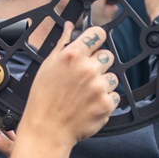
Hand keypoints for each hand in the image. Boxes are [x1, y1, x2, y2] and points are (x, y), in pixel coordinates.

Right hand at [20, 22, 118, 147]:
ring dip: (103, 83)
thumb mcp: (47, 66)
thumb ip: (62, 44)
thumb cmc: (43, 99)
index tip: (93, 46)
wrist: (47, 130)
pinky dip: (105, 100)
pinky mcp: (106, 104)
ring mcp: (99, 87)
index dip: (96, 40)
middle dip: (99, 64)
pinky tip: (89, 104)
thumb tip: (70, 27)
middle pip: (108, 55)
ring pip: (113, 77)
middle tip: (84, 77)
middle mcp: (88, 68)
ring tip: (85, 94)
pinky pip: (115, 96)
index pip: (98, 34)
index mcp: (72, 55)